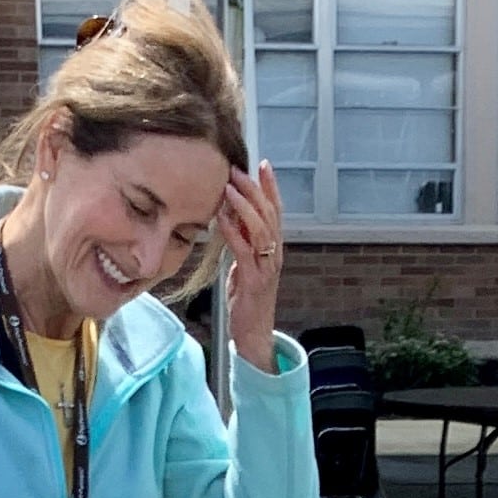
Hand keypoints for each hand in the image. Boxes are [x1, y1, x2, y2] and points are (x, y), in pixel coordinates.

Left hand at [219, 161, 282, 375]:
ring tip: (230, 187)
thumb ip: (242, 241)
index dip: (270, 187)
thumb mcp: (244, 264)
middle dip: (255, 189)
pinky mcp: (254, 281)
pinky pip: (244, 251)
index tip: (262, 164)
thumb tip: (230, 216)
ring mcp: (267, 267)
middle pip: (270, 214)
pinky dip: (233, 232)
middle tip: (238, 170)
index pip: (276, 211)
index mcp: (274, 248)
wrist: (253, 333)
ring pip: (261, 229)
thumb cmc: (247, 299)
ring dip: (245, 206)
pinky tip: (222, 218)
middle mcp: (275, 254)